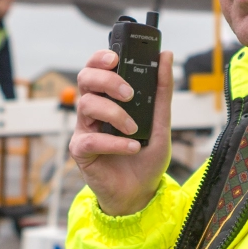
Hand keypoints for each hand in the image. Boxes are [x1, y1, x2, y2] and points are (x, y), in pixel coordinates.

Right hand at [69, 49, 173, 216]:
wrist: (141, 192)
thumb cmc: (146, 156)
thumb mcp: (161, 122)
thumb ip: (162, 90)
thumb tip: (166, 56)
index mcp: (108, 97)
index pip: (96, 67)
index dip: (100, 58)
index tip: (115, 58)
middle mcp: (94, 109)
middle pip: (85, 79)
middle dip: (106, 80)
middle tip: (128, 94)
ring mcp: (85, 129)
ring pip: (87, 104)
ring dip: (115, 114)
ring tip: (134, 129)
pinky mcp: (81, 151)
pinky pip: (91, 139)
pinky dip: (114, 142)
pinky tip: (131, 147)